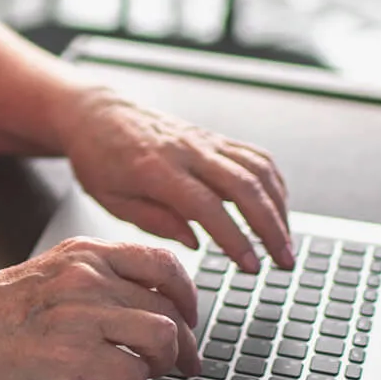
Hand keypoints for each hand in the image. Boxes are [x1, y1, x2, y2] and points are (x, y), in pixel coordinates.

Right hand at [0, 238, 203, 379]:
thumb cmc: (1, 308)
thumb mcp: (55, 270)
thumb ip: (99, 276)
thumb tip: (148, 298)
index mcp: (87, 253)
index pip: (163, 264)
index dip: (187, 295)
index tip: (189, 316)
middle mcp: (89, 277)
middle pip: (169, 307)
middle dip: (184, 342)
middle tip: (183, 362)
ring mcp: (82, 313)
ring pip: (162, 336)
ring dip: (163, 362)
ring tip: (148, 372)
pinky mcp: (73, 353)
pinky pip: (132, 372)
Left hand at [56, 88, 293, 272]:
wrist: (96, 113)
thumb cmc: (97, 158)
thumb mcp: (110, 200)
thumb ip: (154, 222)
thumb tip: (196, 242)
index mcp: (155, 169)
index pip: (207, 206)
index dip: (235, 238)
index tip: (251, 266)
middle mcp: (186, 150)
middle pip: (244, 185)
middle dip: (271, 227)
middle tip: (285, 261)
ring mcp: (203, 141)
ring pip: (257, 168)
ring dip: (279, 207)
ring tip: (285, 241)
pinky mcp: (212, 137)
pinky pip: (254, 155)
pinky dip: (274, 182)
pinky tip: (277, 208)